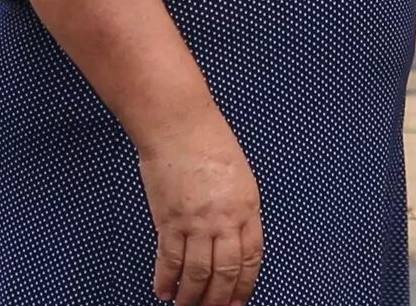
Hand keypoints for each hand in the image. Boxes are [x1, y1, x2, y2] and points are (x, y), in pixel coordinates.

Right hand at [139, 117, 263, 305]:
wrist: (178, 125)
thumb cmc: (208, 142)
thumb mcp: (239, 177)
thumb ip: (238, 210)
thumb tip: (230, 240)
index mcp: (248, 208)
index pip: (251, 258)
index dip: (244, 284)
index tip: (238, 300)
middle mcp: (225, 220)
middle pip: (226, 271)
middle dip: (219, 299)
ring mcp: (197, 222)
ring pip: (198, 273)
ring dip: (192, 296)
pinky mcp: (170, 220)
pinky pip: (169, 259)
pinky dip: (166, 279)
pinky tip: (164, 291)